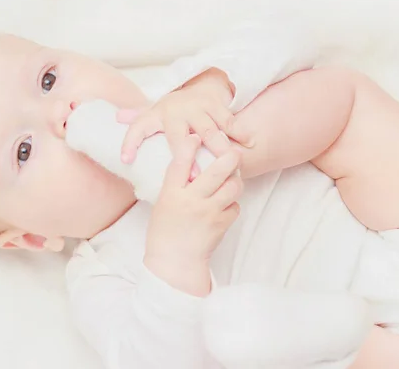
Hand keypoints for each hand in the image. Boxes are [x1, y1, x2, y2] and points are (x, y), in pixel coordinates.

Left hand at [118, 68, 253, 168]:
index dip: (130, 143)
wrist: (200, 84)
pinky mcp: (216, 105)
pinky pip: (229, 120)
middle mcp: (176, 110)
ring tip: (229, 163)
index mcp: (157, 115)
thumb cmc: (174, 110)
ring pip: (209, 130)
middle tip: (195, 177)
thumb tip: (116, 117)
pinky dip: (240, 132)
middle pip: (181, 137)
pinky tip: (249, 143)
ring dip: (219, 148)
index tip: (125, 160)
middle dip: (187, 156)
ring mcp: (197, 107)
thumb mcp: (153, 112)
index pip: (138, 128)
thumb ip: (136, 118)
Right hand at [144, 134, 242, 296]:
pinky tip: (224, 205)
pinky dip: (232, 203)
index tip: (195, 135)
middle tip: (234, 151)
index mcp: (171, 194)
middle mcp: (191, 202)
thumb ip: (177, 183)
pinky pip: (235, 206)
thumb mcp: (163, 203)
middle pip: (217, 172)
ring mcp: (209, 214)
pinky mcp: (222, 225)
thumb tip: (191, 160)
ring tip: (231, 178)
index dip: (188, 146)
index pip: (180, 164)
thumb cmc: (165, 230)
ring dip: (235, 181)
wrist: (175, 262)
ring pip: (233, 187)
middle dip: (229, 157)